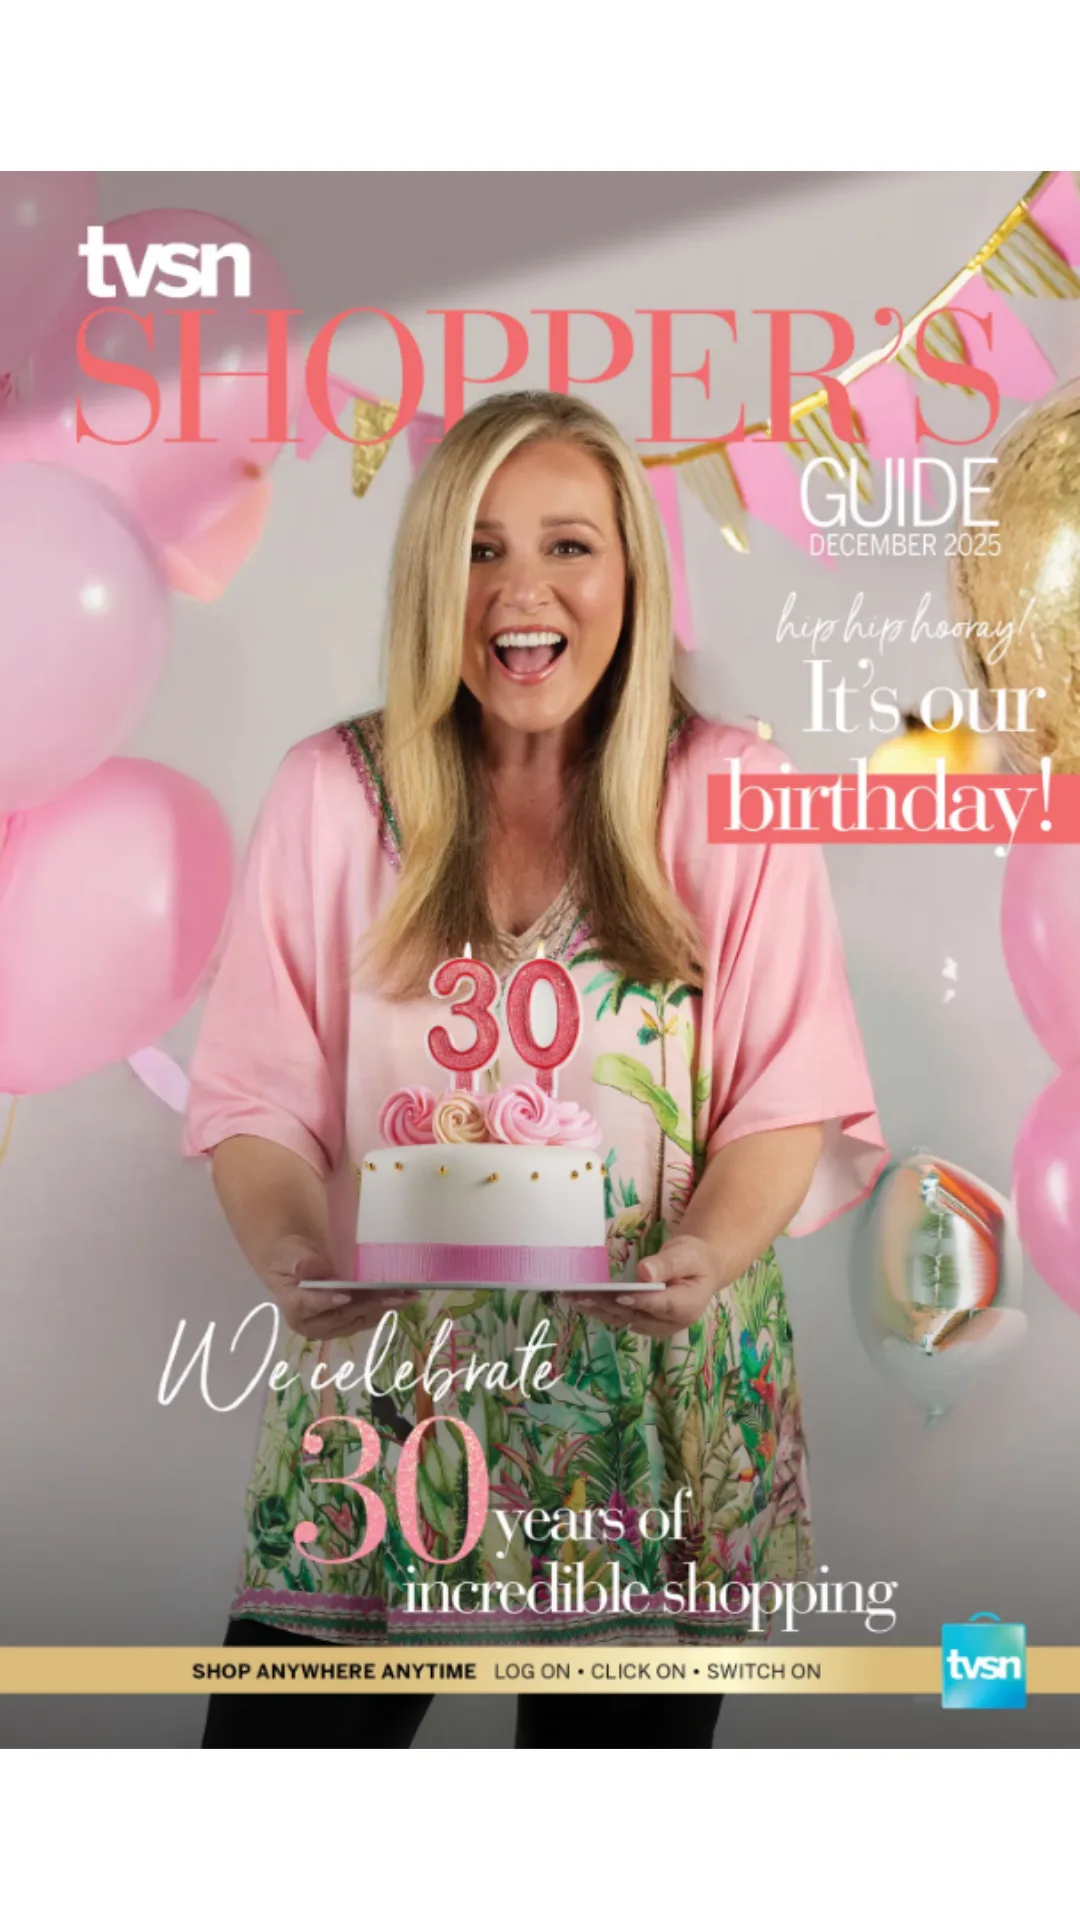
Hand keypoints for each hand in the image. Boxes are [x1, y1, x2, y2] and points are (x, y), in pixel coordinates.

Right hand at [263, 1234, 416, 1339]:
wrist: (296, 1267)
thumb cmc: (290, 1257)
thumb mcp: (290, 1252)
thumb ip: (300, 1261)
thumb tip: (303, 1268)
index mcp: (293, 1305)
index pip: (309, 1304)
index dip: (326, 1301)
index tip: (345, 1296)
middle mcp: (312, 1324)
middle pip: (342, 1315)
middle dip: (371, 1304)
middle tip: (395, 1295)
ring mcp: (331, 1327)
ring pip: (359, 1319)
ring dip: (385, 1308)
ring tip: (408, 1296)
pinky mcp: (346, 1325)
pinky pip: (367, 1318)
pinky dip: (385, 1308)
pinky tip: (404, 1299)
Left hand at [578, 1234, 723, 1336]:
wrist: (698, 1270)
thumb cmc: (695, 1259)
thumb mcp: (687, 1255)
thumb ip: (667, 1264)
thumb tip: (645, 1272)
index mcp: (687, 1306)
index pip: (660, 1305)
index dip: (639, 1301)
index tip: (619, 1296)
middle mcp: (669, 1323)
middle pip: (635, 1314)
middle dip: (606, 1303)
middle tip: (580, 1293)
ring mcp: (654, 1326)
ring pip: (622, 1319)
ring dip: (596, 1308)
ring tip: (571, 1297)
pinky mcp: (641, 1323)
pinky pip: (618, 1317)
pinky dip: (599, 1308)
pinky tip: (579, 1300)